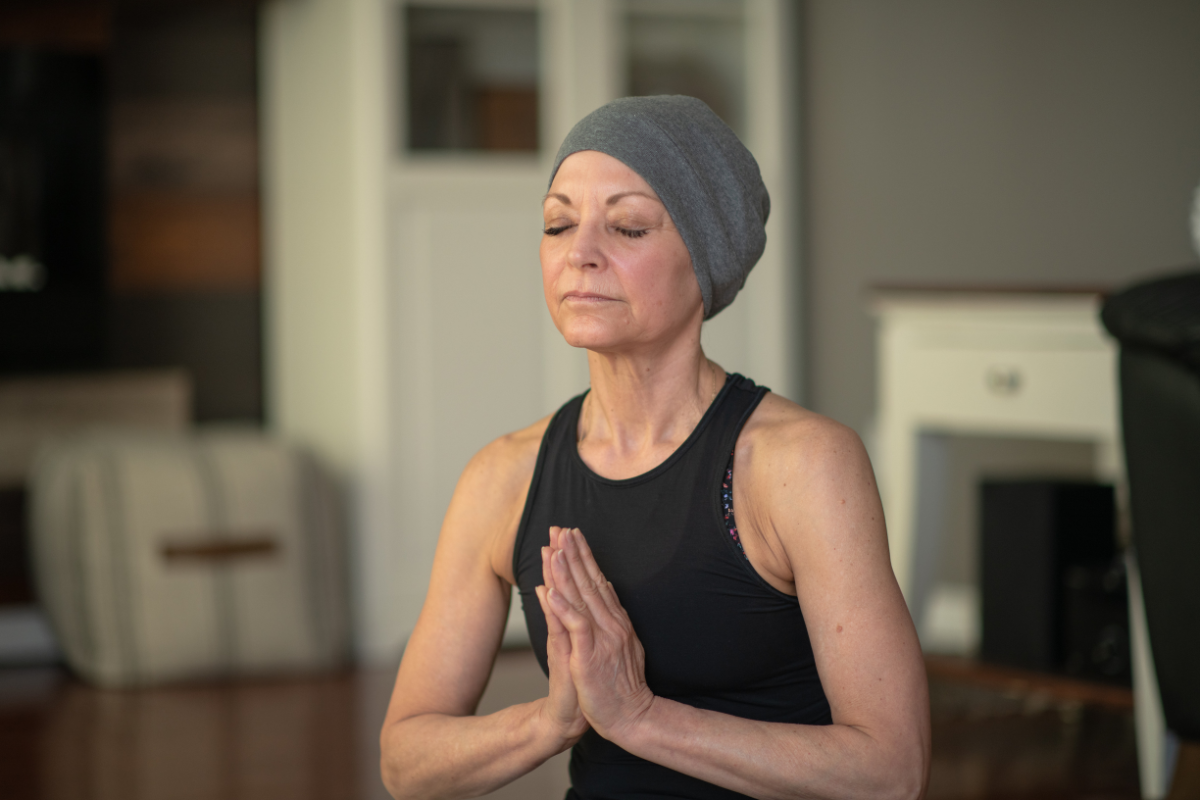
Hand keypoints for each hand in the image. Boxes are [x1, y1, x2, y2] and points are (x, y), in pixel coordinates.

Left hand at [544, 528, 654, 742]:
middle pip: (589, 582)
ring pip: (581, 598)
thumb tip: (609, 588)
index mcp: (616, 620)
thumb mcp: (621, 642)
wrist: (631, 716)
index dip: (584, 556)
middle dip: (574, 554)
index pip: (598, 580)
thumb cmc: (620, 684)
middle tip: (561, 529)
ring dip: (567, 572)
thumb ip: (613, 615)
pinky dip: (563, 607)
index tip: (572, 535)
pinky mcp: (590, 656)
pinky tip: (551, 591)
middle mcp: (611, 624)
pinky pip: (575, 627)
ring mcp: (602, 639)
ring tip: (555, 549)